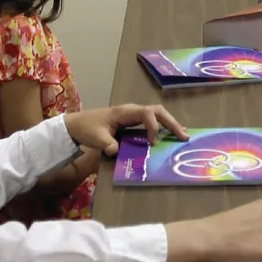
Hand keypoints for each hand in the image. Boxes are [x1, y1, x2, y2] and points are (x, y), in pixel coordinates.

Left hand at [65, 103, 188, 155]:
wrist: (78, 124)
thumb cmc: (87, 128)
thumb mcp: (95, 138)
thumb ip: (106, 143)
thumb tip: (115, 150)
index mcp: (125, 112)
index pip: (147, 113)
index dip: (153, 126)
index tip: (153, 143)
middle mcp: (132, 110)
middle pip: (158, 111)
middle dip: (171, 123)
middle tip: (184, 137)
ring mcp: (134, 114)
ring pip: (158, 114)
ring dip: (170, 124)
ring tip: (183, 136)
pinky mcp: (133, 121)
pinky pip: (153, 120)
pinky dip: (164, 126)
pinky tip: (172, 135)